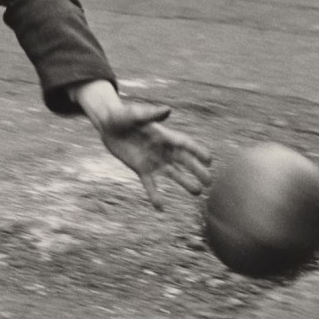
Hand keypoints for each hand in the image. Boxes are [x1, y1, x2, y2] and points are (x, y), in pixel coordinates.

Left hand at [93, 97, 211, 209]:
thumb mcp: (136, 115)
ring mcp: (153, 160)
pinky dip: (155, 195)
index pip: (185, 144)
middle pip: (184, 161)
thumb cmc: (123, 115)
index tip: (210, 160)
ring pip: (173, 174)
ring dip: (185, 182)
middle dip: (197, 170)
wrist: (108, 125)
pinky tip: (160, 208)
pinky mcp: (141, 168)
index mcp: (164, 135)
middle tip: (210, 182)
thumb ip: (152, 114)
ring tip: (197, 193)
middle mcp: (162, 149)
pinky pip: (150, 184)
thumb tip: (168, 110)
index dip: (198, 151)